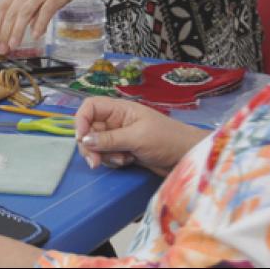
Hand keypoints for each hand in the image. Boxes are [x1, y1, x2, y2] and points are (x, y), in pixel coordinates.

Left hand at [0, 0, 88, 52]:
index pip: (3, 6)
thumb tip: (26, 25)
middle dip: (5, 32)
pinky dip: (39, 24)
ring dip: (17, 30)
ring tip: (13, 45)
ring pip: (24, 13)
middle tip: (2, 47)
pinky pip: (45, 12)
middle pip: (12, 13)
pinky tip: (36, 35)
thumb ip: (30, 5)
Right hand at [75, 97, 209, 176]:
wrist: (188, 156)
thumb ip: (109, 139)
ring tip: (123, 159)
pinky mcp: (125, 150)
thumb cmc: (167, 139)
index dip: (81, 120)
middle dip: (90, 146)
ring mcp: (121, 136)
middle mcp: (117, 121)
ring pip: (97, 145)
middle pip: (90, 129)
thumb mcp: (137, 137)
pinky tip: (128, 161)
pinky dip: (113, 161)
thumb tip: (84, 139)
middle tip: (95, 162)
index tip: (81, 137)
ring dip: (105, 155)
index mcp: (120, 109)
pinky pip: (108, 155)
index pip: (90, 107)